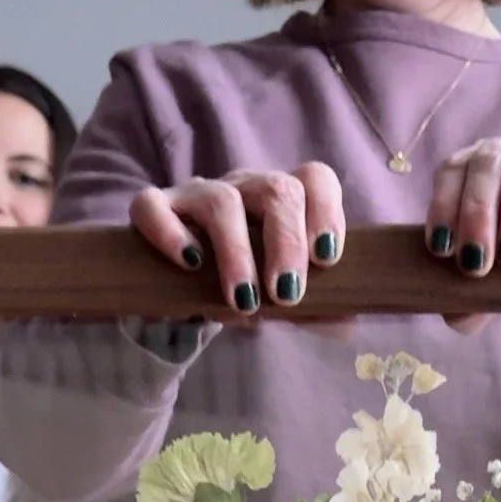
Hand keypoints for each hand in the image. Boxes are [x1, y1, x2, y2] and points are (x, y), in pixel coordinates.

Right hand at [129, 165, 345, 310]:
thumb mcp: (282, 301)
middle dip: (286, 243)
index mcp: (283, 203)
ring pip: (222, 202)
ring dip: (237, 253)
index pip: (314, 180)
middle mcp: (245, 190)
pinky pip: (154, 207)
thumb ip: (315, 309)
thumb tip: (346, 321)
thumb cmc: (245, 288)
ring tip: (244, 301)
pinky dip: (170, 233)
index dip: (326, 212)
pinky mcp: (155, 211)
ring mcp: (198, 196)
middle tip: (286, 293)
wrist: (184, 294)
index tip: (327, 259)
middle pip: (275, 190)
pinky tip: (189, 264)